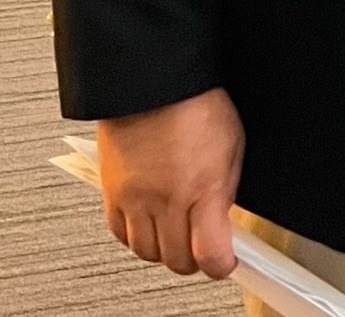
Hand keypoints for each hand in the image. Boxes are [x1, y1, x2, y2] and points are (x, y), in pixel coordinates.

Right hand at [97, 87, 245, 278]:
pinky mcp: (112, 192)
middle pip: (177, 260)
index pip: (211, 255)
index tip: (226, 261)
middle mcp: (166, 199)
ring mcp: (135, 198)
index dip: (222, 265)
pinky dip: (135, 236)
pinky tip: (149, 221)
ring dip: (164, 249)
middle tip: (202, 245)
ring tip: (176, 231)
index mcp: (203, 187)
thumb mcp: (233, 143)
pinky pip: (120, 234)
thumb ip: (227, 188)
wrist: (153, 79)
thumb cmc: (195, 100)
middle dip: (194, 259)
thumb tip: (224, 218)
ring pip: (146, 252)